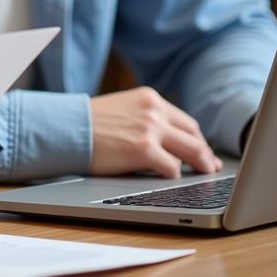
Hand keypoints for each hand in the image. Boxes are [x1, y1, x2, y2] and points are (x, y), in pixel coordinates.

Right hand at [89, 86, 220, 178]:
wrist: (67, 126)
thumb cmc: (90, 122)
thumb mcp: (124, 108)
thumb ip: (147, 118)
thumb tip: (171, 141)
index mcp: (149, 98)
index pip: (185, 122)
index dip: (197, 140)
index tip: (203, 153)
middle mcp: (154, 110)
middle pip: (194, 136)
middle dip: (204, 154)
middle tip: (209, 167)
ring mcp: (150, 129)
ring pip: (191, 152)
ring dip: (196, 166)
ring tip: (198, 176)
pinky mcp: (144, 149)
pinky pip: (173, 168)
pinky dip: (174, 175)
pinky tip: (169, 178)